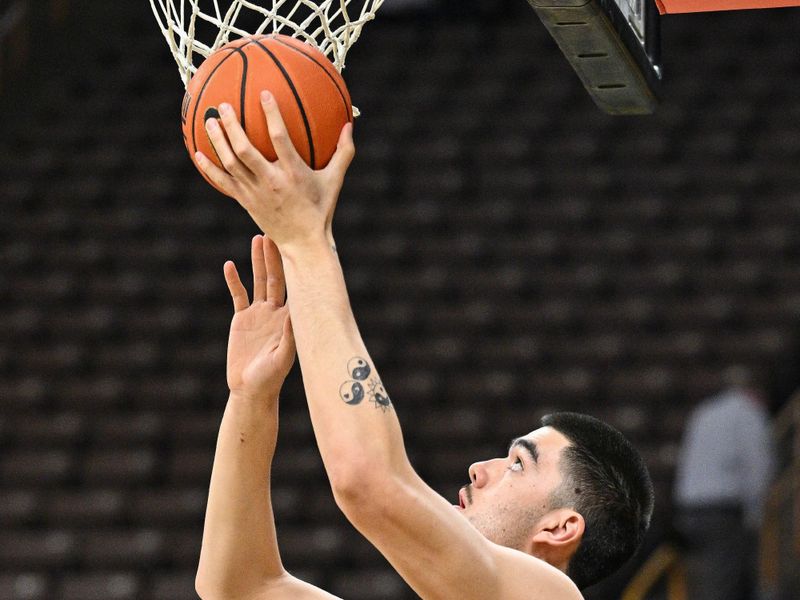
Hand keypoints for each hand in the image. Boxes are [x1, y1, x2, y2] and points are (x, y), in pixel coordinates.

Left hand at [196, 91, 354, 251]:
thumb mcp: (334, 180)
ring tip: (209, 122)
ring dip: (217, 141)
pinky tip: (198, 154)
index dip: (272, 115)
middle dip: (231, 126)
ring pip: (230, 163)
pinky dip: (209, 168)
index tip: (264, 94)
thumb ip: (343, 152)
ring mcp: (255, 193)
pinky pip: (223, 182)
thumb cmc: (321, 209)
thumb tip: (349, 126)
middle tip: (222, 106)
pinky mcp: (245, 202)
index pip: (280, 138)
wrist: (303, 242)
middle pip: (245, 150)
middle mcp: (272, 181)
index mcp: (294, 173)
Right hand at [225, 235, 295, 401]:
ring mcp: (259, 313)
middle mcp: (276, 311)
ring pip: (259, 281)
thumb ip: (289, 337)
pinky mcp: (242, 319)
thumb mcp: (282, 358)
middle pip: (277, 277)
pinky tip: (229, 265)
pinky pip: (238, 295)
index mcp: (290, 318)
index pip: (296, 286)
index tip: (297, 246)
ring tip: (258, 239)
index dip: (296, 267)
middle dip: (275, 256)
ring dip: (258, 261)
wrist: (250, 390)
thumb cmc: (270, 378)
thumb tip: (296, 315)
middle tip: (274, 232)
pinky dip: (233, 280)